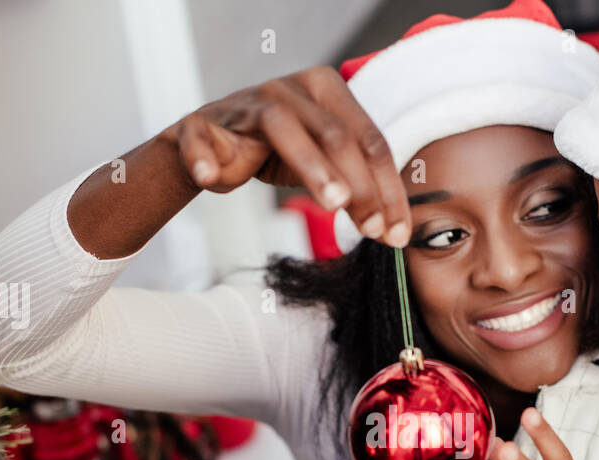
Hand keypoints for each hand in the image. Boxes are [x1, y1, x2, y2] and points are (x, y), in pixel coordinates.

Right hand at [174, 66, 410, 246]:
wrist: (209, 147)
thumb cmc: (276, 150)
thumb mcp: (323, 165)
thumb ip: (357, 187)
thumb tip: (394, 229)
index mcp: (326, 90)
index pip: (369, 139)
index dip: (387, 188)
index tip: (396, 231)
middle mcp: (289, 88)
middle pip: (334, 134)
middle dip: (359, 184)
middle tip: (372, 226)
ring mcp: (246, 103)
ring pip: (283, 127)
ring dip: (311, 166)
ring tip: (333, 204)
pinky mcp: (202, 124)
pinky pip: (203, 138)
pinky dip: (204, 157)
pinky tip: (210, 177)